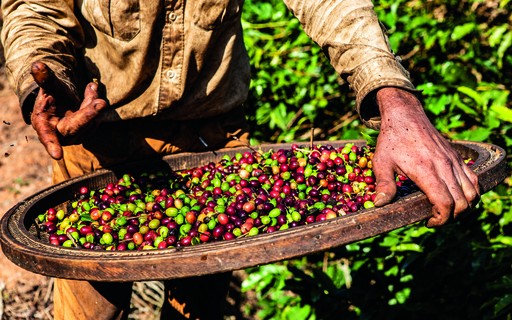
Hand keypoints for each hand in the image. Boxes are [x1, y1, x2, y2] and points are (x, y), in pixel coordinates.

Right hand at [30, 62, 107, 159]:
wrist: (61, 103)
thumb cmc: (51, 97)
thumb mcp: (48, 87)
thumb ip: (46, 79)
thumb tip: (38, 65)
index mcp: (44, 127)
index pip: (48, 137)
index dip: (52, 145)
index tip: (57, 156)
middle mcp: (62, 135)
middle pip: (77, 127)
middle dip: (89, 115)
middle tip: (101, 103)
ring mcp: (77, 135)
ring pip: (90, 119)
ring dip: (92, 102)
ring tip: (91, 87)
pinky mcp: (89, 131)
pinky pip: (96, 116)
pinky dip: (95, 101)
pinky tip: (91, 89)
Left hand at [371, 87, 479, 226]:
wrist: (405, 115)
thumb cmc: (391, 140)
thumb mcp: (381, 162)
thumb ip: (384, 184)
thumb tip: (379, 205)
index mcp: (426, 170)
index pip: (445, 203)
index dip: (440, 219)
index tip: (428, 222)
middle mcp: (445, 167)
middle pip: (462, 202)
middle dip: (451, 217)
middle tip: (435, 219)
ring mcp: (454, 162)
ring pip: (472, 192)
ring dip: (463, 207)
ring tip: (446, 210)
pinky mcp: (457, 158)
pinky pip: (473, 180)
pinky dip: (470, 193)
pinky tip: (456, 197)